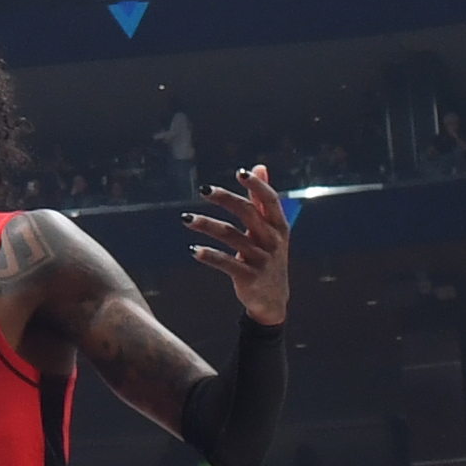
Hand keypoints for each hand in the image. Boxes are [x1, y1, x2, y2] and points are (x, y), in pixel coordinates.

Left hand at [188, 164, 292, 322]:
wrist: (272, 299)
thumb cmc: (268, 255)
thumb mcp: (270, 229)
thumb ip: (262, 200)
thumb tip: (259, 166)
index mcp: (279, 226)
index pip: (270, 200)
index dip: (257, 185)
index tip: (240, 172)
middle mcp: (272, 241)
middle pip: (248, 214)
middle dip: (225, 199)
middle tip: (203, 189)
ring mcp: (261, 260)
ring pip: (231, 236)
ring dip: (207, 225)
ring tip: (186, 219)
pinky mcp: (249, 277)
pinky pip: (226, 263)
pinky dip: (209, 255)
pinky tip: (193, 250)